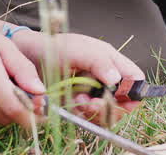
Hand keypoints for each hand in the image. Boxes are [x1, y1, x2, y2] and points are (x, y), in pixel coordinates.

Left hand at [11, 30, 145, 124]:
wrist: (29, 57)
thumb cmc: (55, 47)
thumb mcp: (79, 49)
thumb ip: (99, 62)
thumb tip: (117, 80)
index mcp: (112, 62)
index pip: (135, 80)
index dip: (133, 92)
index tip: (118, 97)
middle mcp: (106, 79)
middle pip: (124, 102)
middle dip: (110, 106)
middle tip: (92, 103)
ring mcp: (93, 93)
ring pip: (107, 113)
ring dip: (94, 111)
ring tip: (79, 100)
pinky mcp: (79, 105)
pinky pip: (89, 118)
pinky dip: (83, 115)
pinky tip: (73, 103)